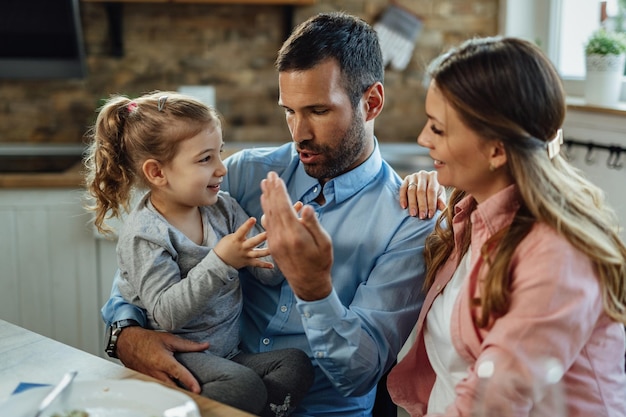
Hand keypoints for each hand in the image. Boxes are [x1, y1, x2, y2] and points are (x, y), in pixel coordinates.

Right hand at [116, 326, 209, 393]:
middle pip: (172, 386)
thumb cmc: (148, 340)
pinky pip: (158, 387)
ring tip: (187, 392)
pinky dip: (167, 389)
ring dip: (175, 390)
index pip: (178, 373)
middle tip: (195, 393)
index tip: (197, 389)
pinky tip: (175, 389)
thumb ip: (188, 345)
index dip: (189, 381)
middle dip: (183, 391)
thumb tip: (205, 346)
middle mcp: (156, 372)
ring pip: (165, 389)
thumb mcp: (169, 339)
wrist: (127, 343)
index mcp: (163, 361)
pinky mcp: (147, 381)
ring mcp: (150, 378)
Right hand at [213, 217, 273, 269]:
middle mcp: (242, 248)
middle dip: (261, 238)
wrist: (219, 261)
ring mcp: (246, 256)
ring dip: (266, 251)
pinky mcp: (248, 262)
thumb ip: (241, 234)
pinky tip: (272, 266)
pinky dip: (264, 265)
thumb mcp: (230, 237)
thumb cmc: (225, 246)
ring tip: (275, 249)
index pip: (242, 231)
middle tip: (269, 233)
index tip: (253, 218)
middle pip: (253, 242)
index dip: (247, 225)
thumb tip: (251, 227)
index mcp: (236, 240)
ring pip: (257, 253)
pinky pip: (257, 264)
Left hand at [260, 171, 332, 300]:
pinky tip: (265, 205)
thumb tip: (306, 206)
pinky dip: (265, 212)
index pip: (284, 207)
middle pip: (273, 208)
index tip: (277, 178)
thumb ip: (313, 224)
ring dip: (265, 199)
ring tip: (264, 185)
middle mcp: (281, 237)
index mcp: (295, 234)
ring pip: (268, 216)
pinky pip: (267, 226)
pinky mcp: (273, 246)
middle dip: (271, 191)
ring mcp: (275, 242)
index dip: (279, 191)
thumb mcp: (324, 243)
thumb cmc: (321, 262)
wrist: (308, 284)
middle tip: (269, 176)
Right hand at [399, 170, 446, 218]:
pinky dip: (403, 198)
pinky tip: (404, 207)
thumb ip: (441, 200)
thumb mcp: (439, 194)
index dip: (431, 204)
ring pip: (411, 191)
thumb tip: (443, 208)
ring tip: (413, 214)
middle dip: (421, 205)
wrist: (424, 183)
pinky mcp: (405, 180)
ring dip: (412, 203)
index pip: (432, 191)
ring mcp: (413, 176)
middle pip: (421, 191)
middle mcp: (423, 174)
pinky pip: (402, 189)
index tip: (430, 215)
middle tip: (422, 216)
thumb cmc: (433, 190)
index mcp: (433, 176)